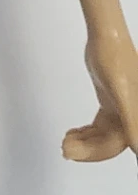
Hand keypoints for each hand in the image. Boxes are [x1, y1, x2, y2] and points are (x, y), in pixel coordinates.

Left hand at [62, 30, 137, 162]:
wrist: (108, 40)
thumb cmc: (116, 61)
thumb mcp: (122, 93)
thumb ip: (132, 122)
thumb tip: (137, 149)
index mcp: (136, 119)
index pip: (115, 146)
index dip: (95, 154)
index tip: (72, 155)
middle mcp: (133, 117)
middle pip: (108, 144)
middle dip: (85, 148)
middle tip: (63, 147)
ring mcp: (122, 111)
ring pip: (103, 136)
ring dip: (84, 141)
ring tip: (65, 141)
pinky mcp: (112, 102)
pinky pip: (100, 126)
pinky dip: (86, 131)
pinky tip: (73, 132)